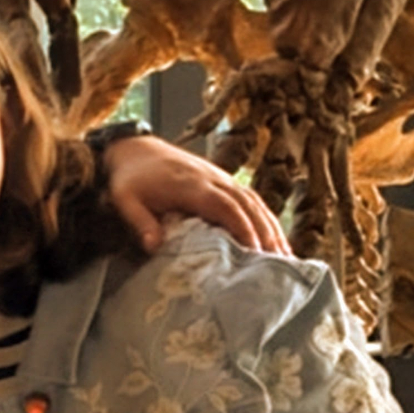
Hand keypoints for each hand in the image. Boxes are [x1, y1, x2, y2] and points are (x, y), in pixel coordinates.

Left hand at [102, 132, 285, 257]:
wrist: (136, 149)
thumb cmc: (130, 180)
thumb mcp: (125, 200)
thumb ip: (140, 222)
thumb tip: (154, 246)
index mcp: (192, 185)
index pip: (226, 206)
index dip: (243, 227)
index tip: (256, 252)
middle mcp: (213, 179)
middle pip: (248, 205)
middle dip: (267, 233)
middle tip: (282, 263)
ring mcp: (222, 178)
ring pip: (255, 202)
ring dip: (273, 228)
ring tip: (288, 257)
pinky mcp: (224, 181)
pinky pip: (252, 199)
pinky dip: (266, 219)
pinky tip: (276, 240)